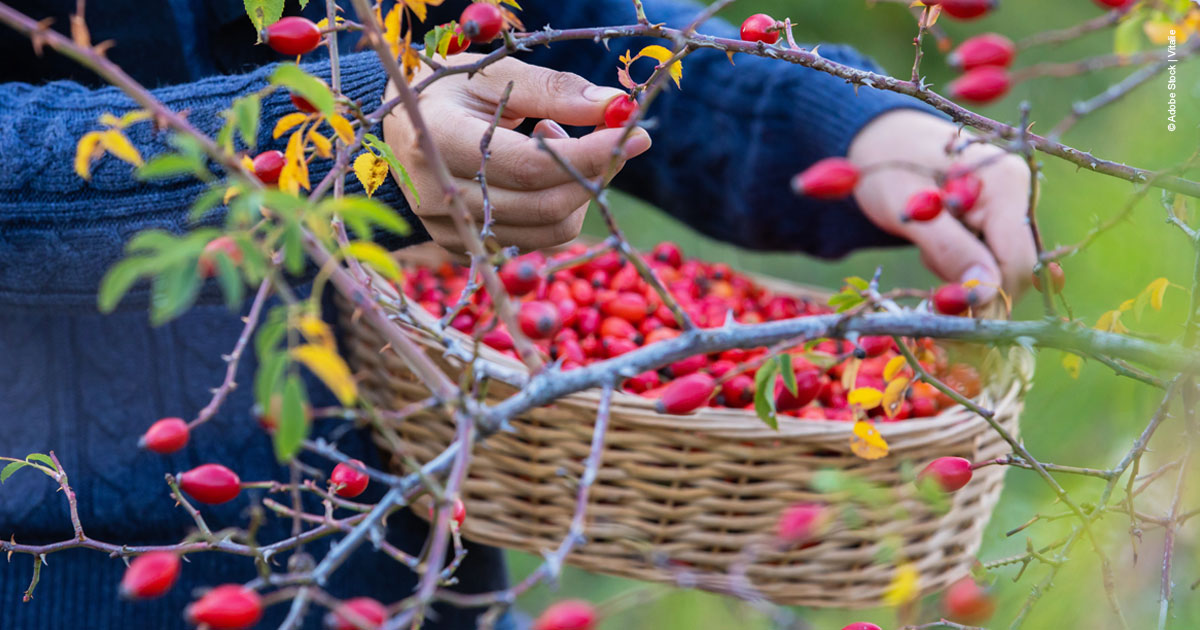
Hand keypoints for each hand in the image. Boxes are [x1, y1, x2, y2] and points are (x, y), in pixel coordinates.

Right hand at [383, 54, 651, 252]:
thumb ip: (554, 88)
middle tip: (614, 138)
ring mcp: (449, 227)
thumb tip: (615, 105)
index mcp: (437, 139)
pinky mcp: (464, 247)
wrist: (400, 126)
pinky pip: (535, 240)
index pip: (530, 164)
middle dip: (595, 173)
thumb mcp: (495, 74)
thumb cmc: (449, 89)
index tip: (636, 134)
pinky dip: (557, 207)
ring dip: (578, 191)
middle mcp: (438, 193)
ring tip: (558, 143)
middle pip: (544, 204)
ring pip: (548, 230)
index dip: (589, 154)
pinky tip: (540, 170)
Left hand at [847, 110, 1036, 301]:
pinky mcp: (998, 218)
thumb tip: (985, 295)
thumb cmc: (887, 166)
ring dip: (964, 277)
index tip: (951, 322)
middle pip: (1015, 268)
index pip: (1016, 260)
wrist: (881, 140)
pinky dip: (962, 265)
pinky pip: (990, 258)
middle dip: (975, 288)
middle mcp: (1020, 194)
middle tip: (930, 292)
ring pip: (1001, 268)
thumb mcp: (907, 210)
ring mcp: (1012, 206)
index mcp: (1006, 185)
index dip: (989, 295)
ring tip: (928, 248)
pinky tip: (937, 245)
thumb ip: (949, 250)